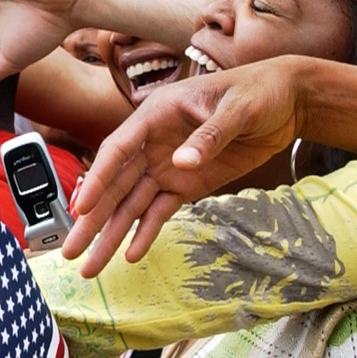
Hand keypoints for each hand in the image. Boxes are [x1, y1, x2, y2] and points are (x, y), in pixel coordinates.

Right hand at [63, 57, 306, 274]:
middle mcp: (154, 144)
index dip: (98, 180)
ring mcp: (169, 167)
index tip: (81, 209)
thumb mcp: (238, 108)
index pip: (118, 150)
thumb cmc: (259, 92)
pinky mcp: (188, 185)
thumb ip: (210, 135)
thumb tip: (180, 164)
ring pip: (132, 205)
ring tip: (89, 265)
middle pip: (116, 186)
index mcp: (157, 115)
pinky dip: (146, 233)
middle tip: (70, 251)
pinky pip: (161, 212)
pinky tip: (130, 255)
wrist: (287, 102)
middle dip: (92, 220)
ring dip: (111, 234)